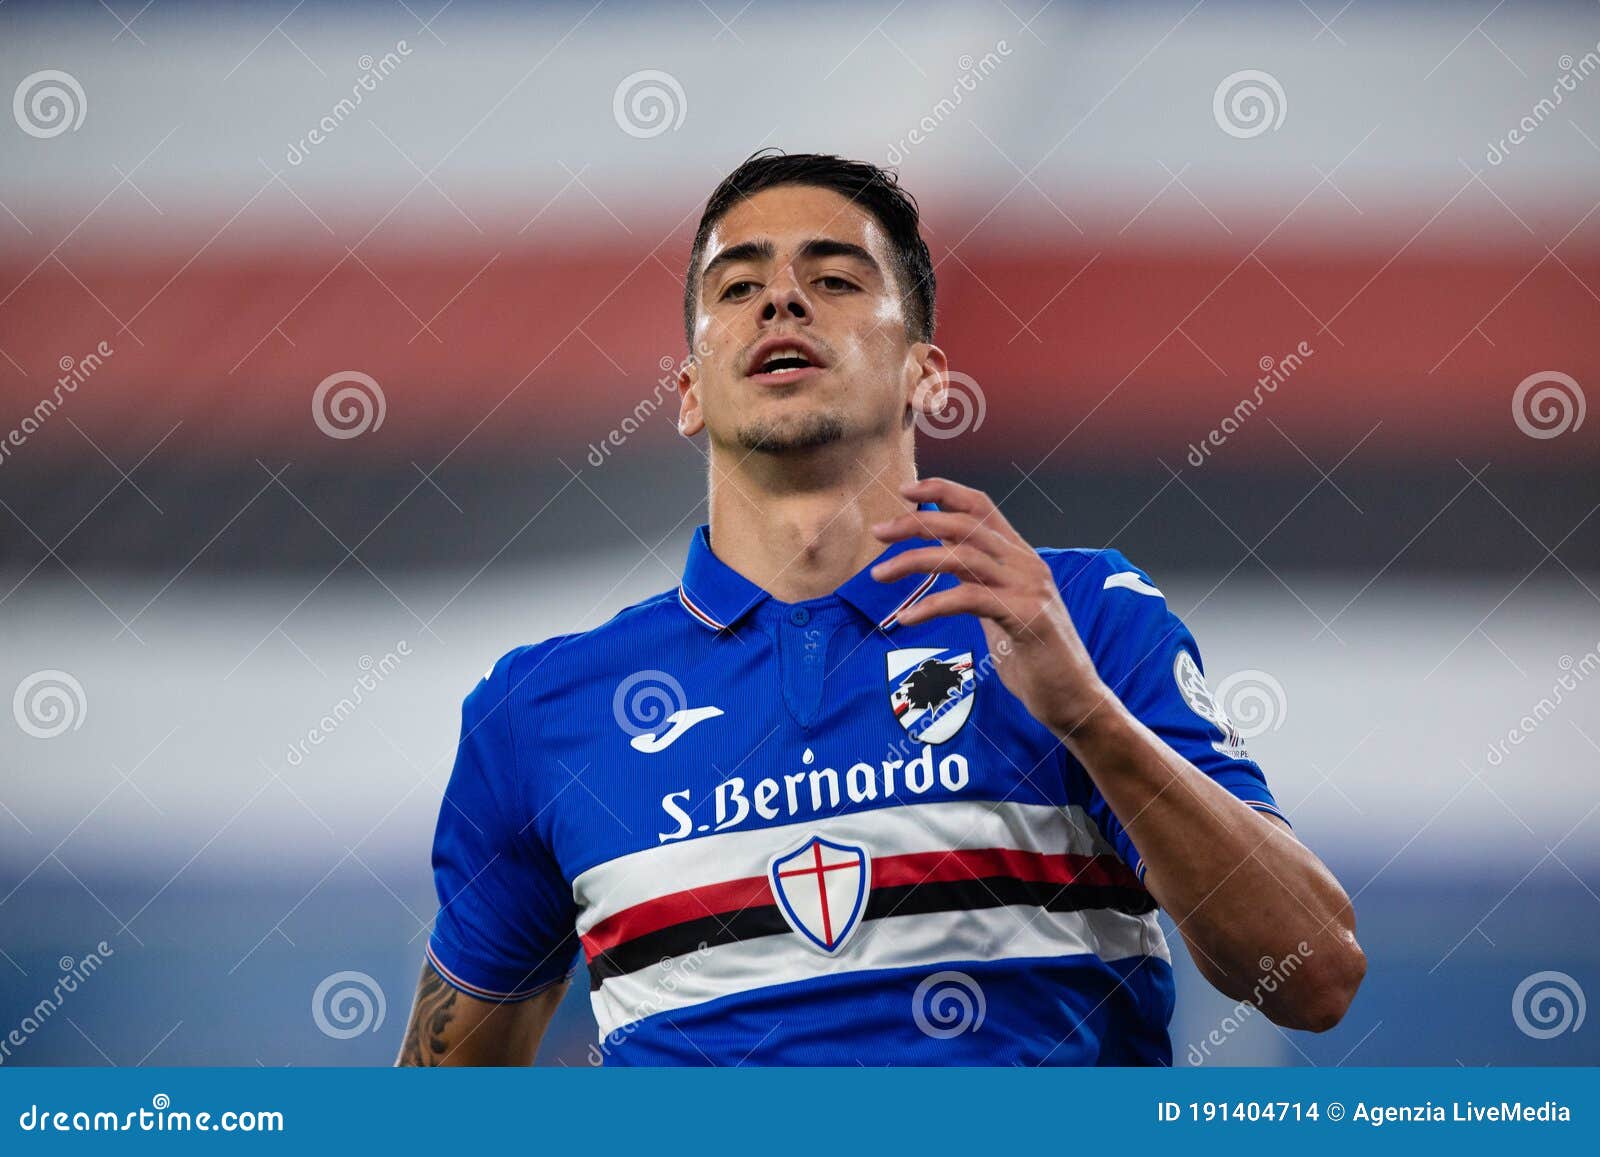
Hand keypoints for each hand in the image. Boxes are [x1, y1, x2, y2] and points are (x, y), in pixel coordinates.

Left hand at [870, 477, 1113, 737]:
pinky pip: (969, 599)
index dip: (943, 490)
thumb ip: (977, 579)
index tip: (904, 490)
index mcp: (1020, 555)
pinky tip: (907, 618)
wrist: (1074, 697)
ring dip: (914, 561)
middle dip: (915, 523)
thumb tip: (941, 556)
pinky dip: (932, 605)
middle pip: (964, 524)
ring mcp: (1029, 587)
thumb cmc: (1033, 655)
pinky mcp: (1026, 617)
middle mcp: (1026, 563)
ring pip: (962, 556)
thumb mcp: (1001, 607)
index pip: (980, 506)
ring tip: (879, 574)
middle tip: (877, 533)